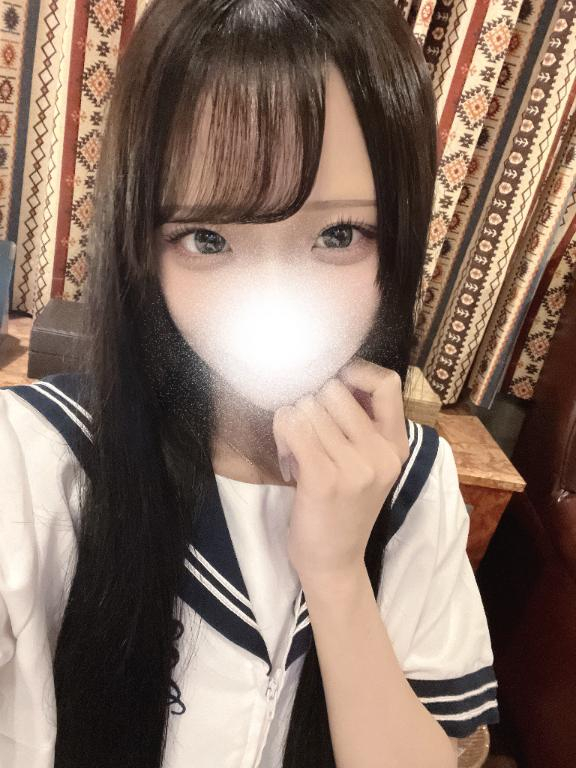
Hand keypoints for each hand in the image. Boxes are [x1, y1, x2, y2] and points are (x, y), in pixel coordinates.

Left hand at [272, 358, 409, 583]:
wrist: (334, 562)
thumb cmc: (343, 509)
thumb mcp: (368, 467)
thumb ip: (360, 426)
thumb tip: (331, 378)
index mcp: (396, 446)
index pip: (387, 384)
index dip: (356, 372)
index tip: (334, 385)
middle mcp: (381, 453)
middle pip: (335, 390)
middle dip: (311, 403)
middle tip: (306, 432)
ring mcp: (355, 467)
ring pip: (308, 406)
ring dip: (292, 421)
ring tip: (296, 450)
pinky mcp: (325, 478)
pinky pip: (293, 425)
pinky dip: (282, 432)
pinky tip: (286, 456)